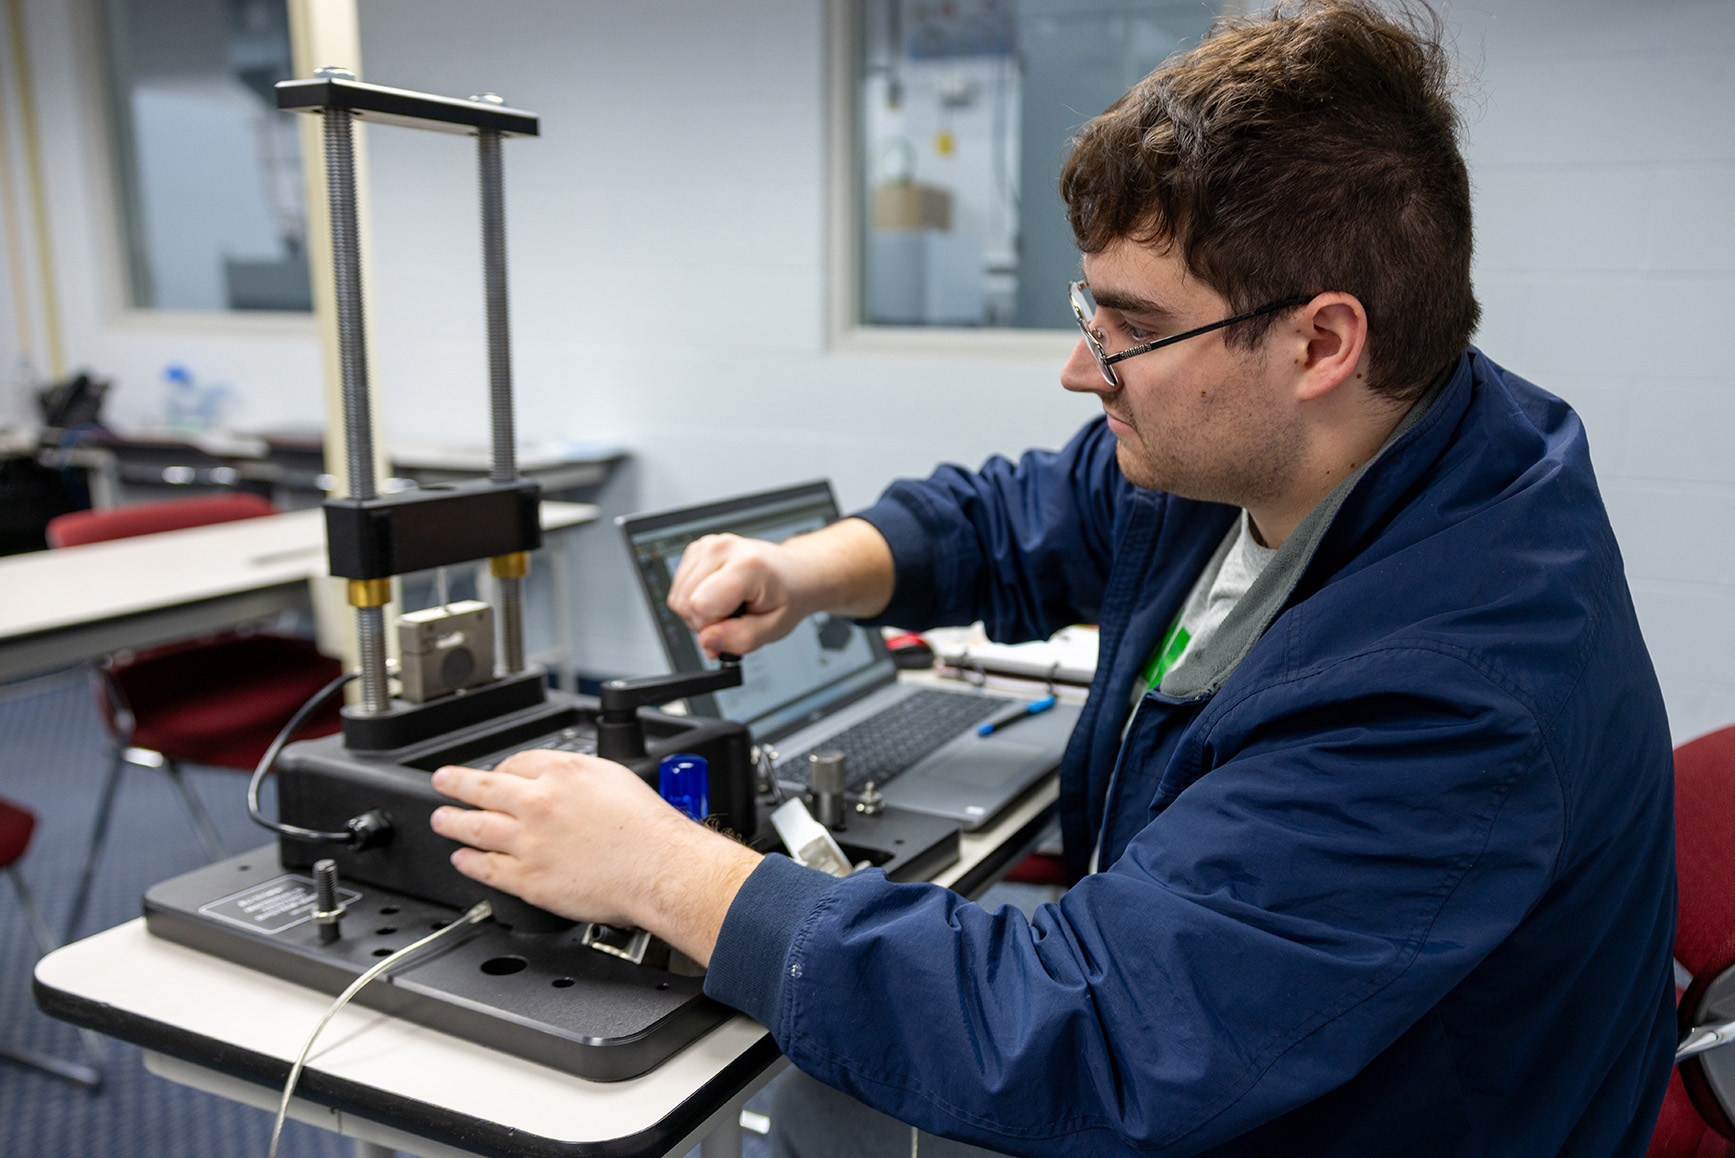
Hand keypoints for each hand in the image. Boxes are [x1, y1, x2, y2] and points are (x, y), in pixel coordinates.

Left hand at [429, 750, 761, 963]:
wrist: (659, 869)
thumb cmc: (649, 828)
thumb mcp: (614, 778)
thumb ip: (579, 777)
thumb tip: (560, 782)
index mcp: (562, 773)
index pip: (515, 762)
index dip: (501, 768)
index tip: (496, 774)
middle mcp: (539, 804)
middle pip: (482, 788)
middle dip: (455, 783)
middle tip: (442, 782)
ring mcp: (529, 843)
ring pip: (475, 828)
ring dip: (452, 822)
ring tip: (441, 819)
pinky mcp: (529, 879)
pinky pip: (488, 869)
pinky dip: (470, 862)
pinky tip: (463, 858)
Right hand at [666, 520, 897, 657]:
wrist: (794, 573)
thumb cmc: (787, 596)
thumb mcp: (774, 628)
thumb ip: (740, 639)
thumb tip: (706, 642)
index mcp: (746, 565)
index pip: (699, 605)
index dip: (711, 627)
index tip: (733, 625)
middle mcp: (723, 548)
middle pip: (684, 602)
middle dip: (704, 621)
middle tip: (733, 617)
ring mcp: (708, 545)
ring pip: (677, 595)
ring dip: (698, 610)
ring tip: (728, 605)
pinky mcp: (698, 548)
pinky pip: (679, 586)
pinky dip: (695, 597)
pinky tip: (719, 594)